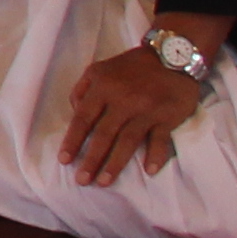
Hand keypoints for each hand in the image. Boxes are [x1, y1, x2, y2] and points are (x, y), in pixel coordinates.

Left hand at [57, 40, 208, 187]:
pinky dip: (155, 155)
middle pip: (103, 134)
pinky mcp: (168, 116)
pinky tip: (148, 171)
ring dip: (115, 163)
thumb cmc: (131, 67)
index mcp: (102, 87)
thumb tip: (74, 113)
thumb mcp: (99, 69)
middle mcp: (122, 100)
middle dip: (91, 159)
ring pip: (128, 140)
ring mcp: (146, 109)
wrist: (172, 55)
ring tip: (104, 181)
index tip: (64, 160)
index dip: (73, 140)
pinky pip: (160, 139)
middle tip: (82, 181)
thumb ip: (83, 90)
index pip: (83, 118)